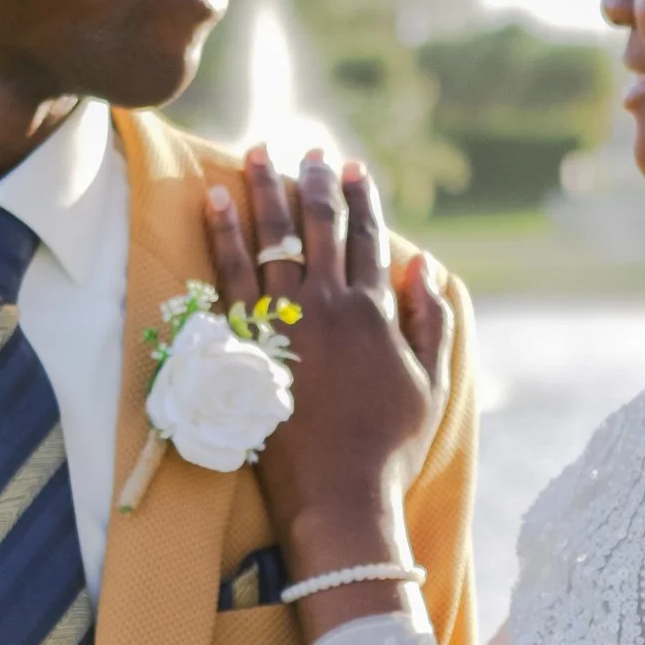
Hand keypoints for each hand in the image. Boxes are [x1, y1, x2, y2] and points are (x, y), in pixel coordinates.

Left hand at [202, 144, 452, 632]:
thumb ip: (430, 321)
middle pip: (321, 228)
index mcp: (375, 314)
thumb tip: (424, 265)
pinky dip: (222, 235)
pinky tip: (214, 202)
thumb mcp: (430, 384)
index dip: (362, 199)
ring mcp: (284, 323)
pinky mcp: (246, 344)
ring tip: (257, 153)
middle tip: (309, 149)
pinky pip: (229, 276)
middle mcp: (329, 307)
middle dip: (315, 182)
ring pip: (273, 239)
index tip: (353, 167)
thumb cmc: (389, 447)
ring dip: (264, 191)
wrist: (338, 494)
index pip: (370, 240)